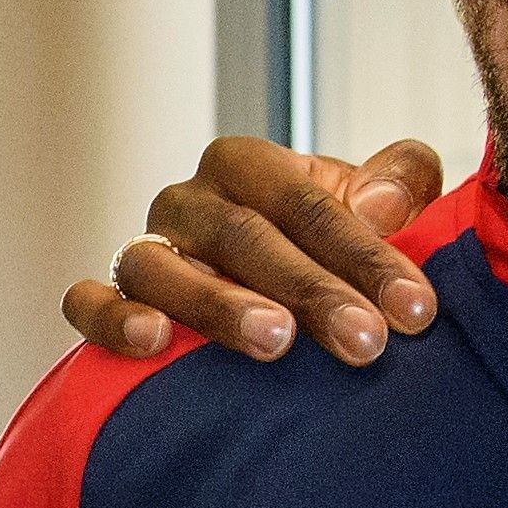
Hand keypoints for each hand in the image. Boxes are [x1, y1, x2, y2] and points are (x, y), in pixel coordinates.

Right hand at [64, 137, 448, 368]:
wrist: (269, 285)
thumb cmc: (326, 244)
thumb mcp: (376, 201)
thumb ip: (398, 182)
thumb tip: (382, 205)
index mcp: (248, 165)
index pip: (307, 201)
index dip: (366, 254)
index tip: (416, 309)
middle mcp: (189, 200)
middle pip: (243, 236)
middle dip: (311, 291)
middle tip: (366, 341)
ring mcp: (145, 248)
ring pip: (163, 267)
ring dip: (218, 305)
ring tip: (275, 342)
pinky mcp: (110, 296)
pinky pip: (90, 302)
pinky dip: (114, 318)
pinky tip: (153, 342)